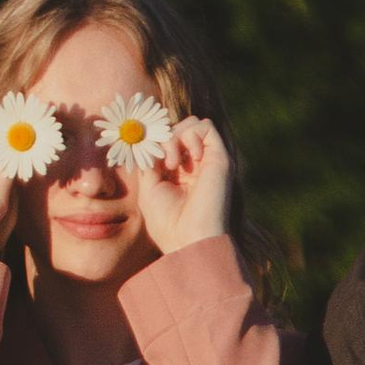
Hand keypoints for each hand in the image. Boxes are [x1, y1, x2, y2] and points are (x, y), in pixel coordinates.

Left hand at [134, 115, 233, 255]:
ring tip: (172, 164)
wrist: (190, 241)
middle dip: (163, 138)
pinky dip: (191, 135)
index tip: (144, 155)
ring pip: (192, 124)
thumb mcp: (149, 189)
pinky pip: (206, 126)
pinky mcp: (220, 157)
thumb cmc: (168, 224)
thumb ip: (149, 163)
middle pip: (178, 129)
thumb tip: (145, 140)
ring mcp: (208, 161)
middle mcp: (196, 165)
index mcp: (180, 174)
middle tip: (159, 162)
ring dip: (175, 136)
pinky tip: (187, 159)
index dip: (153, 141)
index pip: (167, 141)